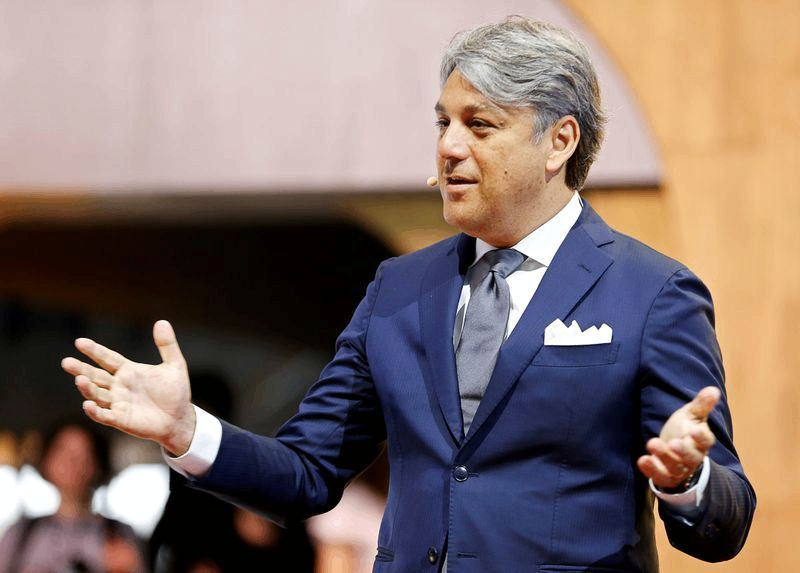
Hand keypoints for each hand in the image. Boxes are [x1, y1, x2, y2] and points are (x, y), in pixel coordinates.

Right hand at [61, 320, 195, 455]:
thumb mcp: (174, 365)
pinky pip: (105, 415)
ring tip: (80, 380)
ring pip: (97, 395)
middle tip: (67, 362)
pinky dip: (95, 411)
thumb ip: (167, 345)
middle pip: (96, 376)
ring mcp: (118, 403)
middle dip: (82, 369)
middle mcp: (119, 386)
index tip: (80, 342)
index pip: (108, 358)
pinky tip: (88, 404)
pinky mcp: (121, 419)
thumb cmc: (175, 392)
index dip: (94, 351)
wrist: (180, 418)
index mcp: (128, 371)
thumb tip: (162, 321)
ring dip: (87, 388)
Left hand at [637, 386, 719, 489]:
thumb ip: (701, 405)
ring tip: (652, 443)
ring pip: (675, 467)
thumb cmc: (683, 430)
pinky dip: (651, 470)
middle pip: (691, 457)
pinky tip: (642, 460)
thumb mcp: (691, 415)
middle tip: (673, 443)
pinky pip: (660, 477)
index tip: (694, 430)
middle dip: (682, 451)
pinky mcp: (666, 476)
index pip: (706, 441)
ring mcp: (680, 468)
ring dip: (663, 457)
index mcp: (701, 442)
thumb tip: (713, 389)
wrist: (673, 451)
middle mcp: (693, 457)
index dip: (701, 437)